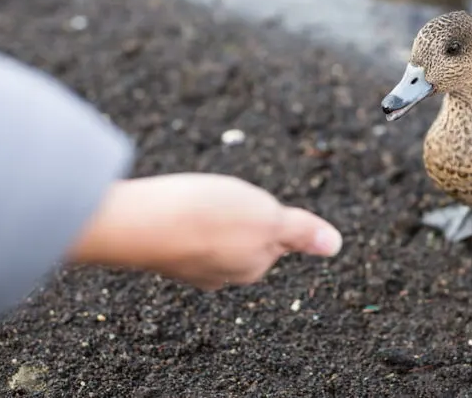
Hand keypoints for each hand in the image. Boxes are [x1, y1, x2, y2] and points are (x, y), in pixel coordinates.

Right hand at [66, 173, 341, 289]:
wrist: (136, 222)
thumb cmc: (205, 218)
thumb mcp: (269, 217)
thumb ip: (301, 231)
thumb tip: (334, 245)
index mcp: (251, 267)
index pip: (273, 239)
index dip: (268, 212)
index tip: (252, 200)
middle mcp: (218, 275)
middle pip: (241, 240)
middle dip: (238, 216)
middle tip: (224, 196)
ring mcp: (184, 265)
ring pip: (208, 236)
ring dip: (206, 215)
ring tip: (197, 198)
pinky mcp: (154, 250)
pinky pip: (177, 231)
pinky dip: (179, 216)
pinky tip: (170, 204)